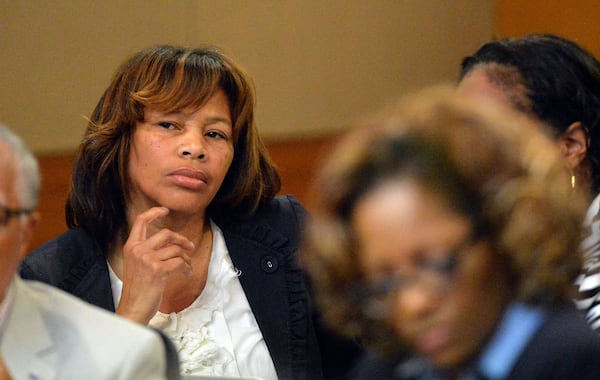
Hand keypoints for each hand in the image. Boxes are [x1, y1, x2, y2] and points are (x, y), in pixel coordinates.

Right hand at [116, 206, 193, 323]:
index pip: (141, 221)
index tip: (165, 210)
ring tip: (187, 267)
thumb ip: (147, 251)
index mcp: (131, 247)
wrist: (133, 308)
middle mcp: (138, 250)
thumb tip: (169, 243)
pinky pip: (180, 262)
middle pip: (166, 233)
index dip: (154, 213)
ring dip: (186, 258)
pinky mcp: (158, 270)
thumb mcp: (136, 265)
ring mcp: (148, 259)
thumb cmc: (137, 290)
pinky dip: (186, 268)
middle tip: (190, 246)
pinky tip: (186, 273)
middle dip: (181, 239)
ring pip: (176, 249)